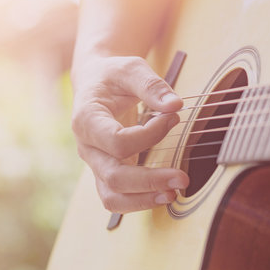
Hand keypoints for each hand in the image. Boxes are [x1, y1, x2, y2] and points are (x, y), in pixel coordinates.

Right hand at [72, 55, 189, 212]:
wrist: (95, 83)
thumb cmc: (112, 76)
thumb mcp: (130, 69)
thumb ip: (152, 85)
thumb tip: (175, 105)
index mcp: (86, 119)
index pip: (117, 141)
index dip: (149, 135)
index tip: (172, 118)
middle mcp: (87, 147)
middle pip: (114, 176)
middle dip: (150, 180)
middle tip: (183, 177)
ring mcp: (95, 163)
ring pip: (112, 196)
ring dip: (143, 200)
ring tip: (173, 194)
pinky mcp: (105, 172)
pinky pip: (117, 198)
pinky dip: (139, 201)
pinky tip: (164, 194)